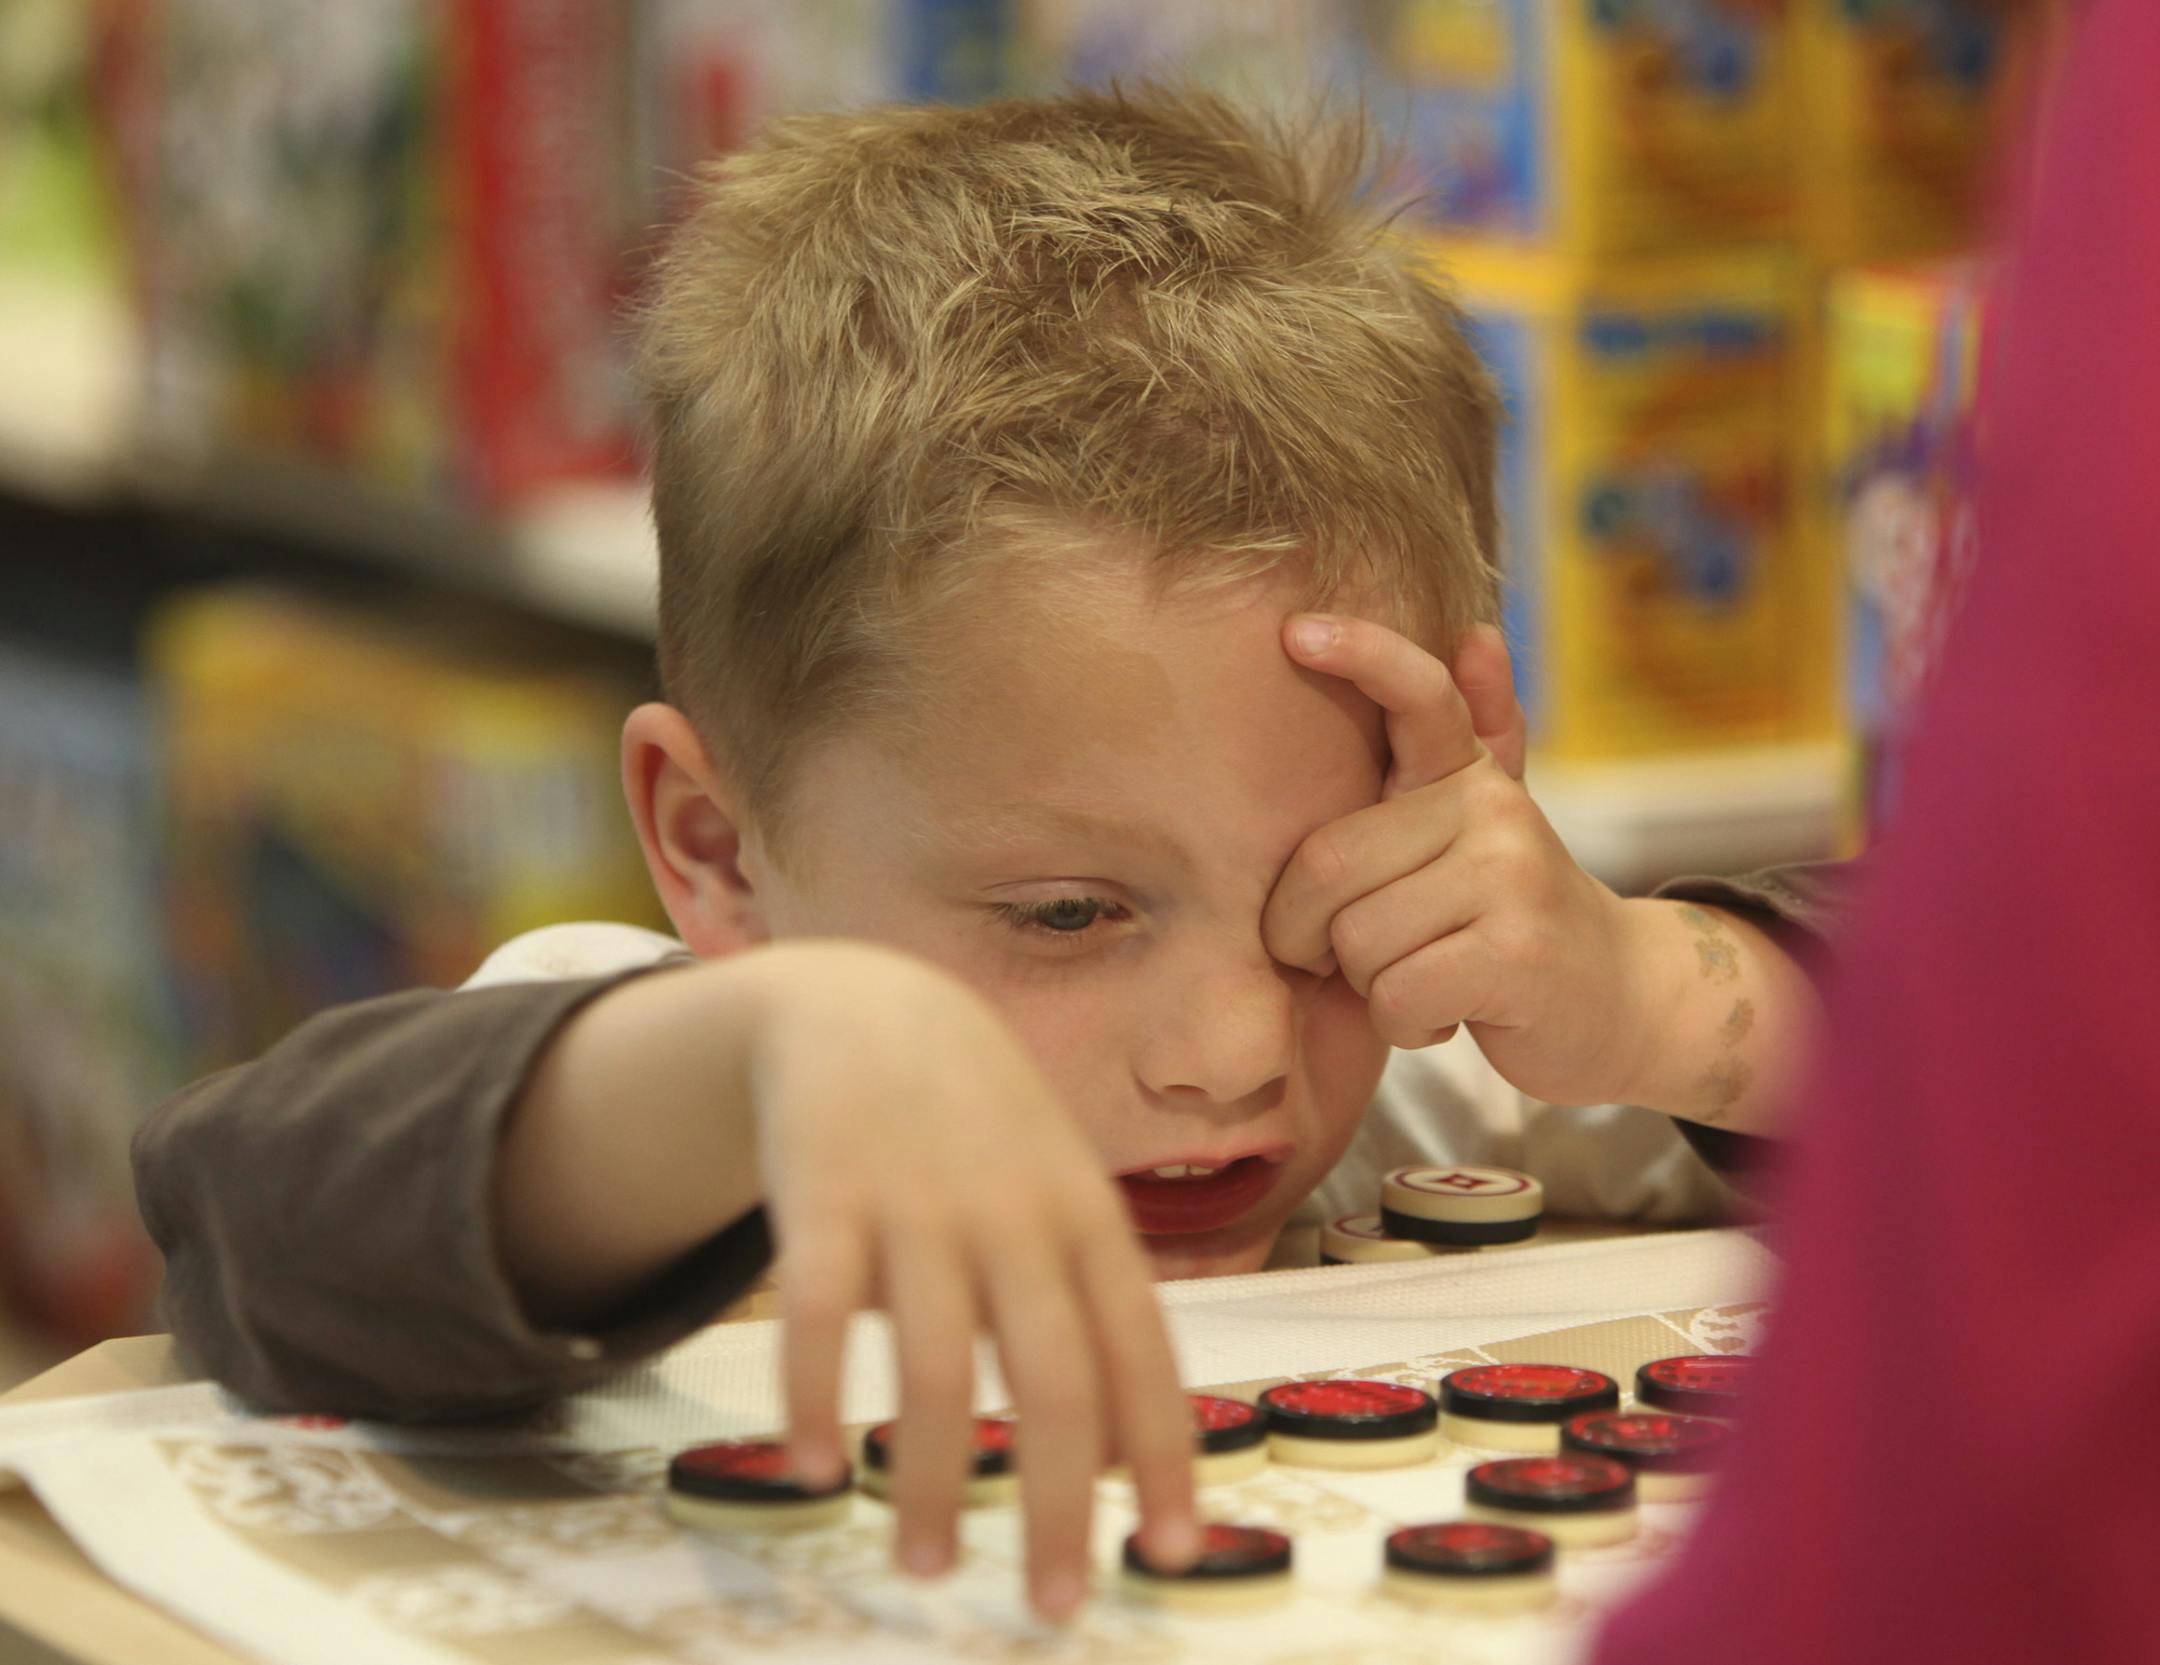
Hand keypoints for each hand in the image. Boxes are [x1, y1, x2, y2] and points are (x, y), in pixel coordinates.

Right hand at [746, 943, 1198, 1619]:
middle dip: (1060, 1502)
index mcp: (1085, 1218)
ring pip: (932, 1364)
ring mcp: (917, 1202)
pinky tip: (811, 1470)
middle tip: (1059, 1604)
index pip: (1143, 1350)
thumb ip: (1096, 1307)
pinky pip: (815, 1312)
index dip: (1166, 1452)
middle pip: (1053, 1377)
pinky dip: (812, 1396)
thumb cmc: (984, 1130)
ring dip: (929, 1478)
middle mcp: (1012, 1213)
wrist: (868, 1007)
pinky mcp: (823, 1193)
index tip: (1175, 1551)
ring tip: (929, 1567)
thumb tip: (1134, 1454)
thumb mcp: (1061, 1192)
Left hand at [1262, 616, 1648, 1107]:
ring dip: (1369, 986)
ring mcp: (1509, 875)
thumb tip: (1478, 634)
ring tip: (1427, 977)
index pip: (1416, 694)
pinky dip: (1404, 1022)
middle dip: (1310, 935)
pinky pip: (1394, 993)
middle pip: (1325, 866)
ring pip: (1355, 938)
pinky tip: (1446, 1013)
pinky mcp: (1515, 953)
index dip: (1359, 654)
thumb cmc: (1512, 921)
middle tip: (1359, 956)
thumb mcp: (1484, 834)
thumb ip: (1477, 742)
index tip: (1295, 633)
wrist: (1621, 1000)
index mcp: (1469, 775)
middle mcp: (1492, 809)